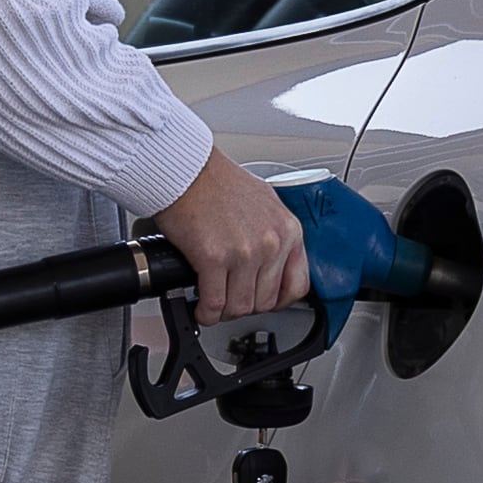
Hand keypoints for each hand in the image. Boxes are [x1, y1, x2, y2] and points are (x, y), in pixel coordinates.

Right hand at [155, 151, 309, 321]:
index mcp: (287, 230)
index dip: (277, 301)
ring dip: (224, 312)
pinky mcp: (213, 258)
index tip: (263, 300)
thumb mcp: (264, 203)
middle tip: (231, 301)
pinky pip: (214, 302)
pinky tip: (200, 308)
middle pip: (265, 301)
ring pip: (240, 306)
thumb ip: (272, 233)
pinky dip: (206, 312)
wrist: (186, 170)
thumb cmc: (217, 181)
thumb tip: (268, 259)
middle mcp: (271, 243)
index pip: (297, 285)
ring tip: (213, 305)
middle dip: (245, 306)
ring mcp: (244, 253)